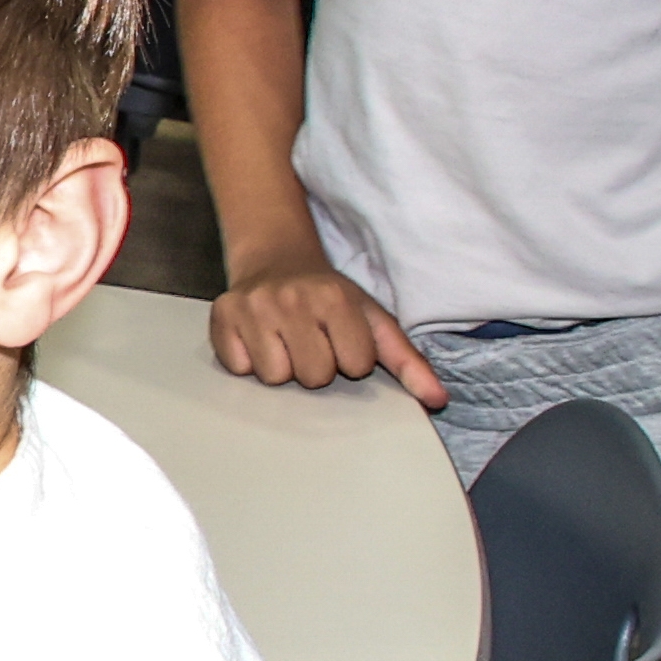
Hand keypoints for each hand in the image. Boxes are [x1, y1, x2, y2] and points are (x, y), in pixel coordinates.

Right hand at [210, 253, 443, 405]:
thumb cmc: (329, 298)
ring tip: (284, 340)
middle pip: (313, 376)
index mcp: (335, 298)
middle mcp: (292, 299)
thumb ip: (408, 362)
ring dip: (281, 366)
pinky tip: (259, 339)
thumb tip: (438, 400)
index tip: (340, 339)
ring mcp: (253, 307)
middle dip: (315, 366)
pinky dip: (249, 360)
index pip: (352, 367)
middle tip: (310, 341)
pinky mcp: (223, 317)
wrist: (277, 259)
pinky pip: (240, 368)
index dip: (349, 360)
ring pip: (274, 378)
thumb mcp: (373, 321)